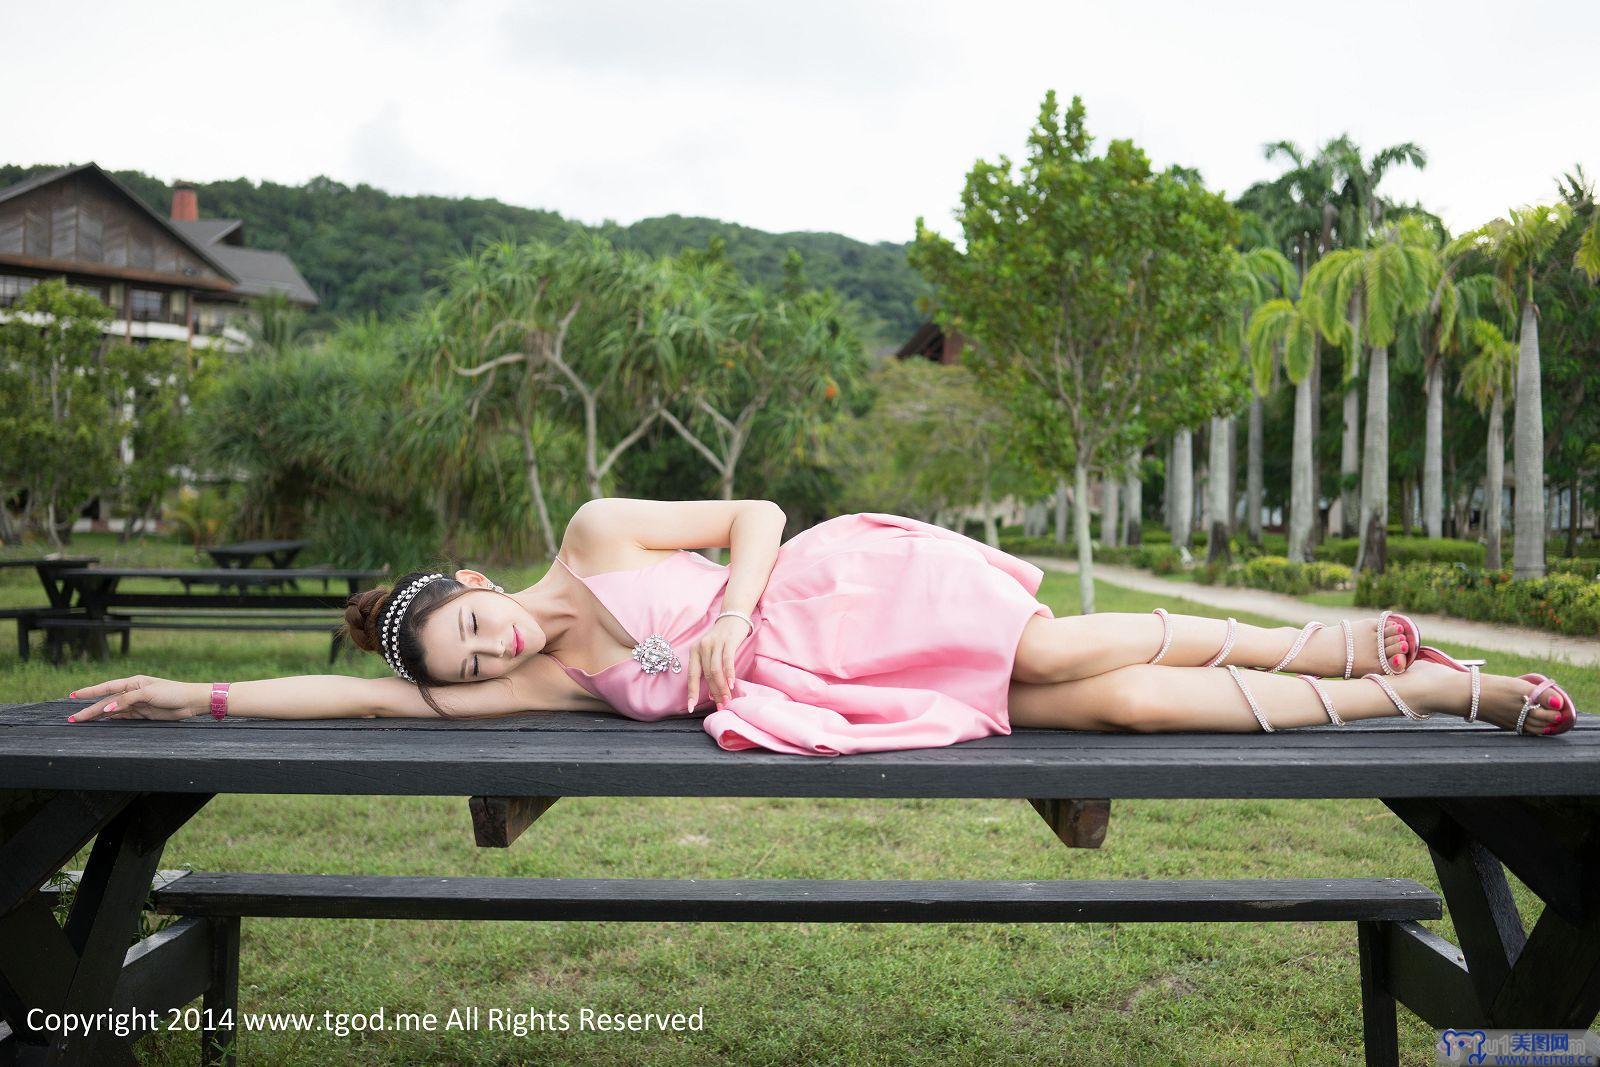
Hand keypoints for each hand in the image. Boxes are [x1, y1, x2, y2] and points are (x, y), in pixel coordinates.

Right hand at [66, 675, 209, 721]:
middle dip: (90, 709)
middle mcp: (132, 692)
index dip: (89, 692)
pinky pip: (122, 717)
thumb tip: (107, 709)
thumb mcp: (148, 694)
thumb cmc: (172, 693)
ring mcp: (136, 704)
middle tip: (73, 718)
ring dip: (97, 716)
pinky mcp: (142, 714)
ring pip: (112, 711)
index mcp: (133, 682)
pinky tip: (100, 723)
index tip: (73, 695)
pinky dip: (111, 720)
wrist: (190, 702)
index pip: (106, 687)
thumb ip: (127, 701)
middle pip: (106, 702)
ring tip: (81, 721)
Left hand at [685, 616, 751, 710]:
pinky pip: (727, 661)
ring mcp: (714, 644)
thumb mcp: (711, 653)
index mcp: (694, 651)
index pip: (691, 675)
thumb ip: (709, 670)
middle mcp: (702, 647)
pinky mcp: (728, 641)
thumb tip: (712, 695)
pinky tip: (732, 684)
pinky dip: (729, 673)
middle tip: (720, 706)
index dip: (692, 692)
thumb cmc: (722, 640)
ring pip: (715, 670)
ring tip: (727, 699)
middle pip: (706, 675)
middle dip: (713, 692)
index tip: (691, 707)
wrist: (733, 617)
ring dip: (721, 687)